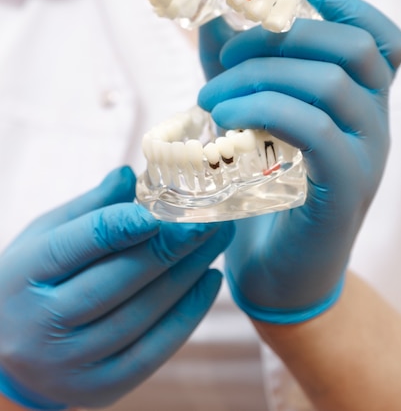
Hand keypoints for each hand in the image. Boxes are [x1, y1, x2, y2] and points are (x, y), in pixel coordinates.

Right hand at [0, 166, 233, 408]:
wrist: (6, 354)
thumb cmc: (30, 281)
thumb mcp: (44, 237)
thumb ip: (88, 209)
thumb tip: (129, 175)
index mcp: (26, 274)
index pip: (80, 244)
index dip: (123, 224)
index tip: (163, 208)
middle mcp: (44, 323)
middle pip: (118, 280)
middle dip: (170, 246)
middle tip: (208, 219)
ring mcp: (71, 363)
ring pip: (142, 314)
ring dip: (188, 274)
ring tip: (216, 242)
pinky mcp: (100, 388)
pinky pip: (154, 351)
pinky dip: (188, 314)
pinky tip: (209, 280)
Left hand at [198, 0, 400, 323]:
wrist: (279, 273)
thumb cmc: (264, 191)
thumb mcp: (250, 119)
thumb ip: (237, 70)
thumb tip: (212, 20)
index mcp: (360, 101)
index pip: (380, 37)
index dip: (343, 3)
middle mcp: (374, 123)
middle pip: (353, 49)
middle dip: (281, 37)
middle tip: (225, 56)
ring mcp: (366, 158)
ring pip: (331, 85)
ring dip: (258, 78)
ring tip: (209, 99)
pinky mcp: (344, 192)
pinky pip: (317, 132)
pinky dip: (265, 113)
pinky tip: (225, 122)